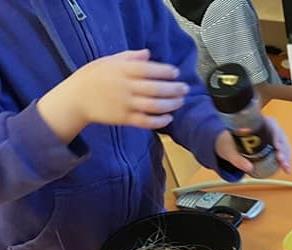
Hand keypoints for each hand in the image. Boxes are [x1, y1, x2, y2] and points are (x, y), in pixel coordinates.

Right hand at [46, 49, 187, 133]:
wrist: (75, 99)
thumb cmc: (92, 77)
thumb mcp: (108, 61)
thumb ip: (129, 57)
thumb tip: (148, 54)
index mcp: (121, 70)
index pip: (148, 69)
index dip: (165, 71)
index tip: (175, 72)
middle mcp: (125, 87)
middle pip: (156, 88)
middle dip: (174, 89)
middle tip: (185, 88)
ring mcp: (125, 104)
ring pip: (154, 105)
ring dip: (171, 104)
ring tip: (180, 101)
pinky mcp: (124, 119)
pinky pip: (146, 121)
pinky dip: (159, 121)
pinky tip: (169, 118)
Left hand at [214, 116, 291, 174]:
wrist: (228, 143)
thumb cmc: (229, 142)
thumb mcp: (229, 149)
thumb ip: (236, 159)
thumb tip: (249, 168)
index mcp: (258, 122)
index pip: (272, 125)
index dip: (276, 135)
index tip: (276, 145)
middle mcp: (268, 128)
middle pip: (280, 136)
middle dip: (283, 149)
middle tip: (280, 159)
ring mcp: (273, 137)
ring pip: (284, 145)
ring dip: (286, 157)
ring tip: (285, 168)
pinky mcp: (275, 146)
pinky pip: (283, 152)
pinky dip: (286, 161)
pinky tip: (287, 169)